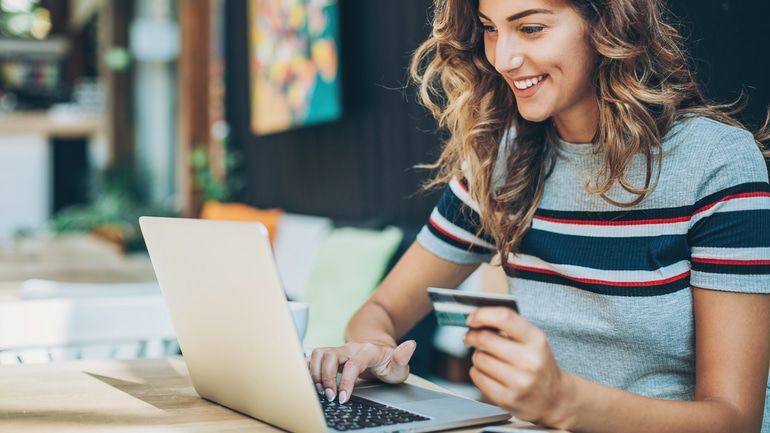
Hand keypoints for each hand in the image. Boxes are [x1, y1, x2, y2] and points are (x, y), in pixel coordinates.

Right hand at [308, 340, 416, 403]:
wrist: (379, 352)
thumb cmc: (388, 363)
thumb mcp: (399, 365)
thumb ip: (403, 357)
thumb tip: (410, 345)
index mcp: (368, 351)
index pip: (353, 363)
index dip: (346, 381)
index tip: (344, 398)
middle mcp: (350, 348)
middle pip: (330, 355)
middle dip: (326, 377)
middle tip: (331, 397)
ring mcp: (339, 350)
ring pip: (319, 353)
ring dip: (315, 373)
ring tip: (321, 391)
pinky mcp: (330, 355)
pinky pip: (314, 357)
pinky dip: (309, 368)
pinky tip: (312, 382)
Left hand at [464, 307, 573, 427]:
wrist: (554, 398)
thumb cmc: (538, 364)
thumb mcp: (533, 341)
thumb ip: (509, 327)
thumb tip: (477, 318)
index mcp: (536, 341)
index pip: (504, 318)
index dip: (482, 315)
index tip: (471, 318)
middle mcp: (530, 361)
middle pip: (485, 338)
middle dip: (472, 335)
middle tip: (470, 336)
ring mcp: (519, 382)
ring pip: (479, 358)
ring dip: (477, 355)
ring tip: (488, 358)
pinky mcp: (507, 399)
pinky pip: (477, 376)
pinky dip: (477, 371)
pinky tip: (488, 372)